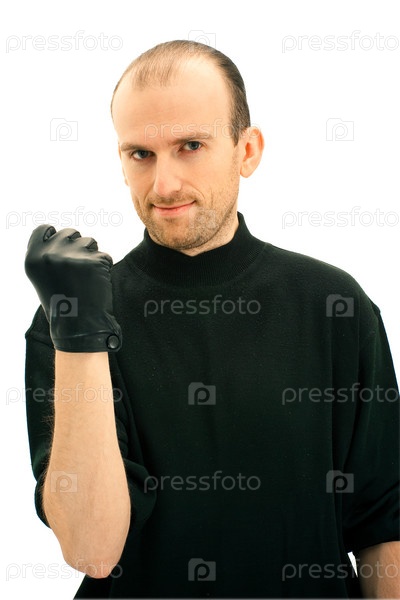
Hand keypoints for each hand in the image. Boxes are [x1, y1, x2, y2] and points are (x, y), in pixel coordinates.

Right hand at [25, 224, 121, 351]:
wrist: (79, 327)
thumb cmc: (62, 305)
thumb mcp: (44, 278)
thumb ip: (48, 255)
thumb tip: (61, 236)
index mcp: (33, 258)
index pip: (43, 229)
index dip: (55, 235)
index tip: (62, 246)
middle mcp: (50, 254)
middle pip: (70, 232)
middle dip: (77, 245)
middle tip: (78, 269)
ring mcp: (72, 257)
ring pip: (90, 241)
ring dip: (92, 256)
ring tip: (87, 279)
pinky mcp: (94, 261)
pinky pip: (105, 256)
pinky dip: (104, 268)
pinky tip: (97, 284)